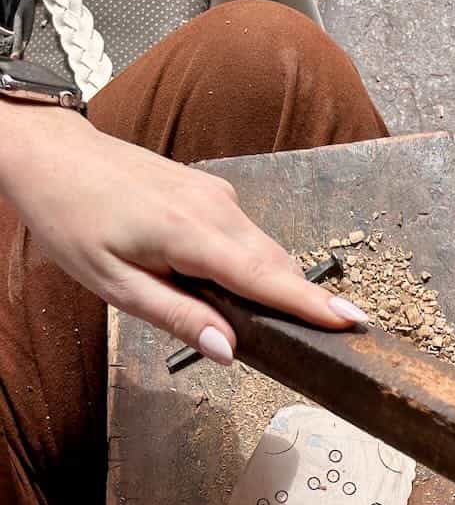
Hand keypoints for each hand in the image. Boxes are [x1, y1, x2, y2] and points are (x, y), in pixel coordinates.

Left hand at [0, 107, 365, 361]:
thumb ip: (175, 316)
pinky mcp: (211, 192)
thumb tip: (226, 349)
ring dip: (279, 284)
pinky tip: (244, 286)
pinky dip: (257, 264)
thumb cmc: (72, 219)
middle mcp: (213, 209)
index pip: (265, 277)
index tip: (352, 321)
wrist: (52, 155)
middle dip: (306, 300)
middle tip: (337, 333)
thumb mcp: (114, 284)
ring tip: (293, 318)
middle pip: (276, 265)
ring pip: (265, 249)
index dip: (311, 304)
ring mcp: (215, 196)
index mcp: (188, 235)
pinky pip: (248, 236)